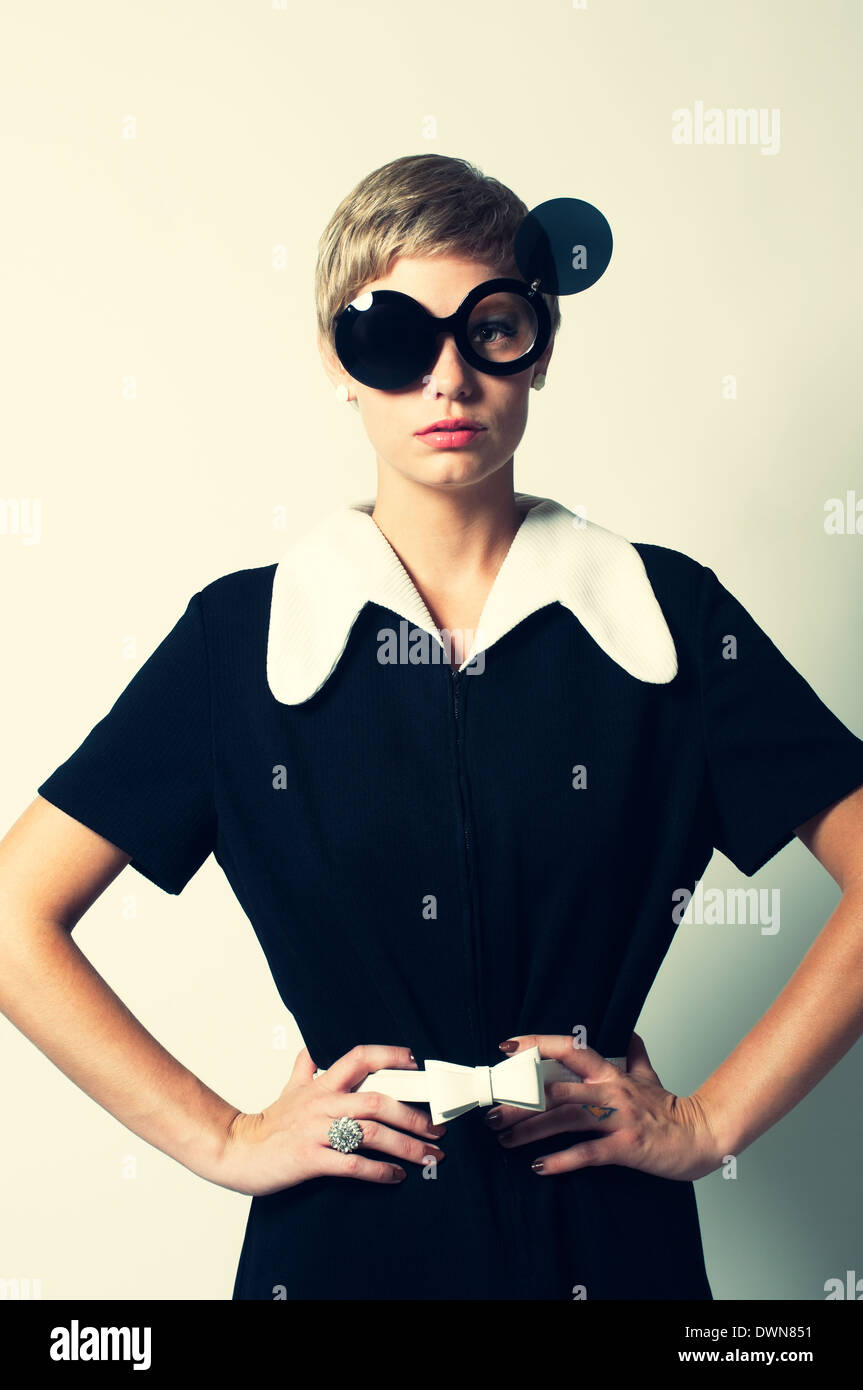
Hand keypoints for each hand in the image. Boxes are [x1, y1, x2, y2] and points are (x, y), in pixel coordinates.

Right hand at [213, 1044, 446, 1195]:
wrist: (238, 1151)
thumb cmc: (269, 1123)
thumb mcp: (290, 1090)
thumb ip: (305, 1068)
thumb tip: (311, 1050)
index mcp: (322, 1084)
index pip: (360, 1058)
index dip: (391, 1056)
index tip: (417, 1065)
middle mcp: (323, 1103)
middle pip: (377, 1101)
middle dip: (413, 1115)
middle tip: (437, 1130)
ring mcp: (317, 1131)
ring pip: (371, 1133)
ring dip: (406, 1146)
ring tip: (428, 1157)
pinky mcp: (311, 1159)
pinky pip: (352, 1164)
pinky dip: (379, 1171)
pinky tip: (395, 1176)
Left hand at [484, 1032, 721, 1181]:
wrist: (701, 1136)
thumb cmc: (669, 1109)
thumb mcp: (649, 1075)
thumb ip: (635, 1054)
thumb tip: (630, 1034)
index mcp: (611, 1072)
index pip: (569, 1048)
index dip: (537, 1044)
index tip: (507, 1047)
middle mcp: (611, 1090)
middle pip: (555, 1089)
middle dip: (520, 1102)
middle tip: (493, 1112)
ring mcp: (618, 1118)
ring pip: (565, 1119)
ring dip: (531, 1130)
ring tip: (505, 1139)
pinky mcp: (625, 1146)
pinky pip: (588, 1152)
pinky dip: (562, 1159)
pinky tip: (540, 1166)